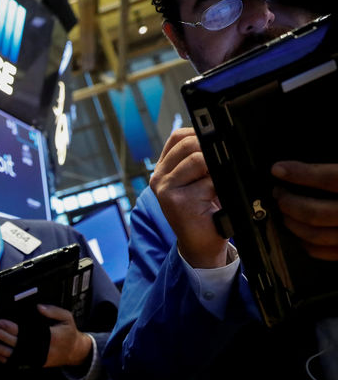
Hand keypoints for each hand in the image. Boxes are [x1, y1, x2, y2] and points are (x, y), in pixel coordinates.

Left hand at [0, 305, 91, 367]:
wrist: (74, 352)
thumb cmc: (69, 333)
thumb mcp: (67, 318)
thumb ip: (53, 311)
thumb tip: (38, 307)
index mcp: (49, 337)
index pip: (26, 332)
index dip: (13, 328)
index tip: (1, 322)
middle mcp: (41, 350)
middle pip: (18, 344)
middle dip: (2, 337)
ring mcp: (37, 359)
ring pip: (15, 355)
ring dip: (0, 349)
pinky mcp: (34, 364)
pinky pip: (18, 363)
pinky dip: (6, 359)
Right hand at [150, 127, 228, 267]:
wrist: (200, 244)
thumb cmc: (203, 211)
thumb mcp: (196, 181)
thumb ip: (198, 161)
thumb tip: (219, 139)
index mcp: (162, 169)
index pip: (178, 136)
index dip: (200, 134)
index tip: (216, 145)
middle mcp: (158, 177)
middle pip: (189, 144)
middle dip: (212, 151)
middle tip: (223, 168)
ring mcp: (165, 189)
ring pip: (199, 160)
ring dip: (217, 171)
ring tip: (219, 186)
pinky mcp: (177, 201)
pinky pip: (208, 182)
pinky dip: (221, 188)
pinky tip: (218, 200)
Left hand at [272, 161, 337, 259]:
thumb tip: (306, 165)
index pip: (331, 178)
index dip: (301, 174)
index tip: (279, 169)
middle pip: (316, 212)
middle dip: (289, 202)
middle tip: (279, 192)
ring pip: (316, 235)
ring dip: (292, 223)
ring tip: (285, 210)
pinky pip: (326, 252)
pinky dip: (306, 242)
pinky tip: (300, 231)